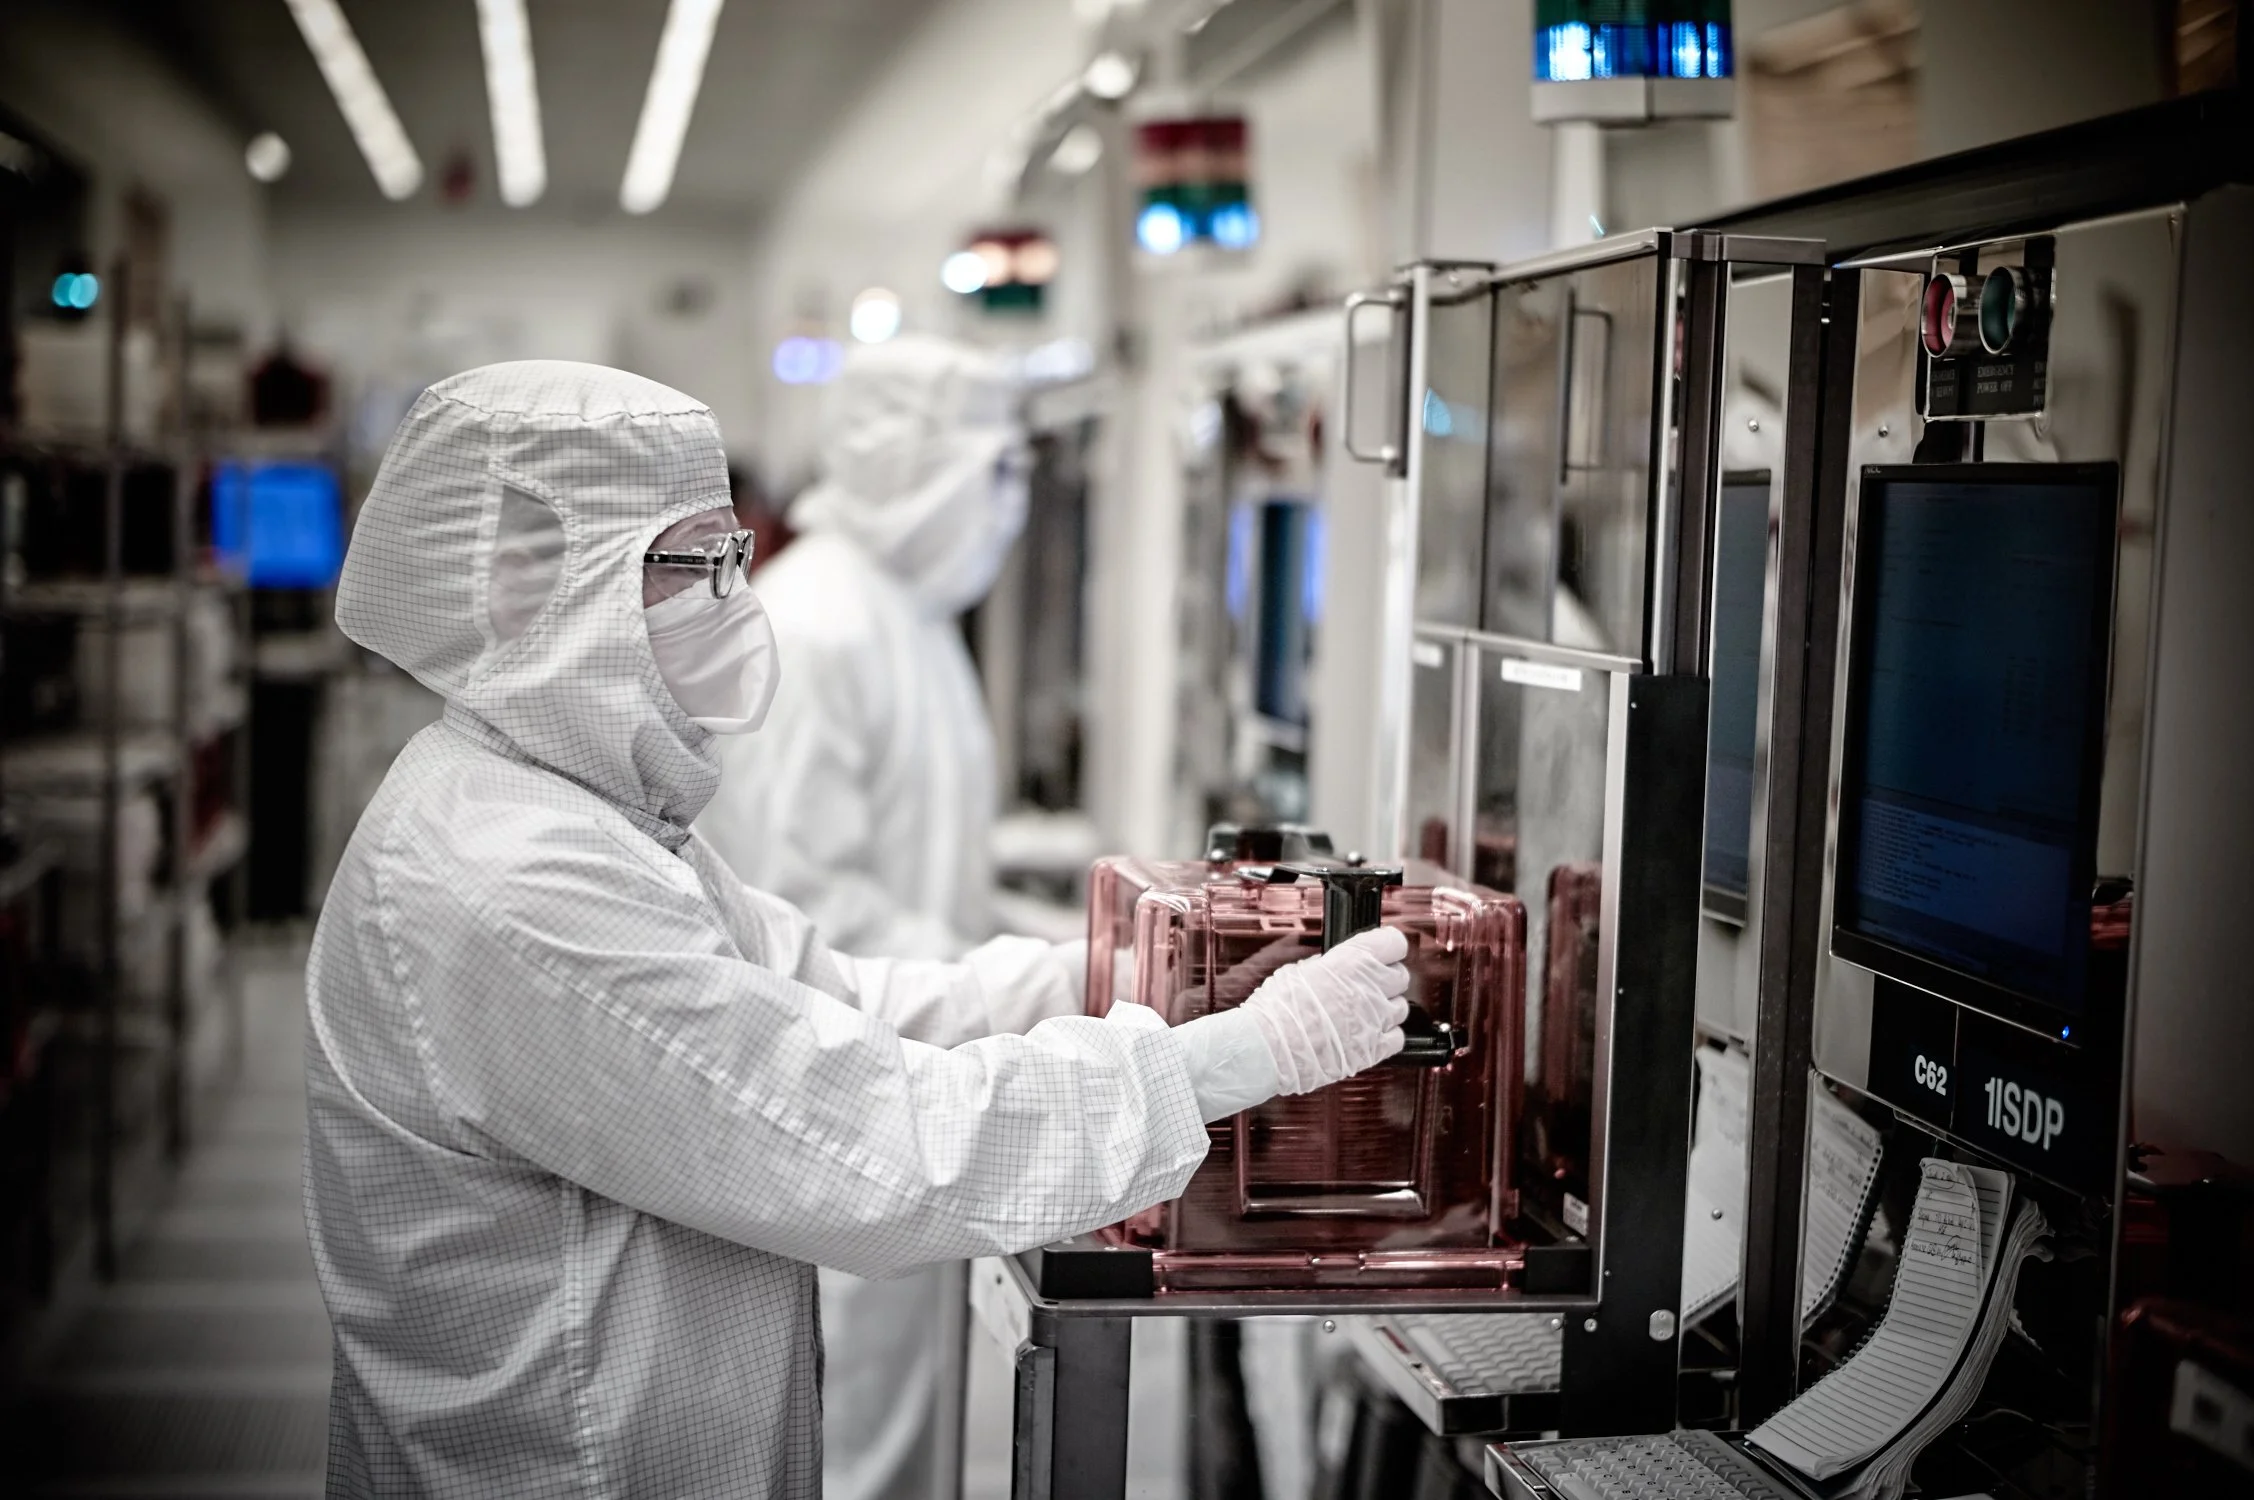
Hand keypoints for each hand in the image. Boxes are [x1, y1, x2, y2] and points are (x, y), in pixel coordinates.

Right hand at [1239, 927, 1411, 1094]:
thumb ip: (1327, 967)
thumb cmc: (1276, 1009)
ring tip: (1361, 1014)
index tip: (1381, 952)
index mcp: (1353, 961)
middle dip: (1386, 980)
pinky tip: (1367, 1035)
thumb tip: (1335, 968)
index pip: (1394, 943)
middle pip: (1400, 976)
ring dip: (1385, 1008)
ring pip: (1401, 1007)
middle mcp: (1371, 987)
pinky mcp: (1375, 1049)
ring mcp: (1376, 1019)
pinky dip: (1386, 1036)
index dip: (1387, 947)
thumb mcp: (1299, 970)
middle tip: (1365, 986)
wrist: (1269, 1047)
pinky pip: (1397, 1037)